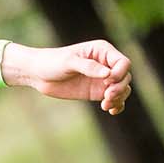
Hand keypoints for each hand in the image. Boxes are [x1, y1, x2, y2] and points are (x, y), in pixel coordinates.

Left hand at [10, 40, 132, 114]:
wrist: (38, 74)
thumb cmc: (52, 62)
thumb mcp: (69, 62)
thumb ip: (88, 67)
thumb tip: (108, 75)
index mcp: (102, 51)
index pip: (123, 63)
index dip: (120, 73)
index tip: (107, 82)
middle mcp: (105, 64)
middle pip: (125, 76)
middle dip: (120, 88)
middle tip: (107, 97)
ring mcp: (102, 79)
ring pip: (122, 88)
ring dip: (119, 98)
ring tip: (106, 105)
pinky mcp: (96, 92)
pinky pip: (113, 98)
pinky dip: (117, 105)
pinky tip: (112, 111)